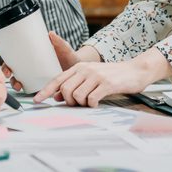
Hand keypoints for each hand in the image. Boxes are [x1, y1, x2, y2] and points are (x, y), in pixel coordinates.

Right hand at [0, 31, 89, 91]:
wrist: (79, 72)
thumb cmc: (69, 57)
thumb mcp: (64, 48)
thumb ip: (59, 42)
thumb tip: (51, 33)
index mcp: (31, 51)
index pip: (13, 47)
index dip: (0, 46)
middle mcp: (29, 62)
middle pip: (10, 63)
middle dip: (4, 67)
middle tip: (7, 71)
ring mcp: (32, 73)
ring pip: (16, 76)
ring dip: (12, 80)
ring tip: (17, 84)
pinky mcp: (37, 83)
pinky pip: (25, 85)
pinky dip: (21, 87)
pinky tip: (22, 89)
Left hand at [33, 49, 170, 106]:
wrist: (135, 70)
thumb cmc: (111, 76)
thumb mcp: (90, 77)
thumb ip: (74, 85)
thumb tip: (56, 97)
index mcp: (79, 67)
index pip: (57, 80)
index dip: (45, 91)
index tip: (36, 101)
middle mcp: (85, 69)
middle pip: (65, 90)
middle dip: (69, 101)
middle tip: (79, 103)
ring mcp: (96, 76)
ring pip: (76, 96)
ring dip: (82, 104)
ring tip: (91, 101)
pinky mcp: (106, 84)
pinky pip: (91, 99)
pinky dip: (92, 104)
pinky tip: (98, 101)